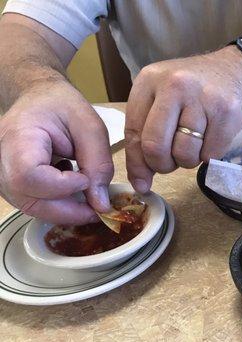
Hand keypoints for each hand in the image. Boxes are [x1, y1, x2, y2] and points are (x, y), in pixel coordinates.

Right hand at [0, 81, 113, 223]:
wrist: (40, 98)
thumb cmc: (62, 106)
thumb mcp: (90, 127)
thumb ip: (99, 164)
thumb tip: (101, 204)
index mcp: (19, 137)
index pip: (30, 175)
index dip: (62, 186)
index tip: (86, 179)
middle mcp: (2, 159)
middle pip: (29, 199)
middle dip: (68, 210)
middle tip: (97, 210)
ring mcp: (4, 174)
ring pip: (31, 207)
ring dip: (64, 211)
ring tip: (88, 200)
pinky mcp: (13, 184)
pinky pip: (33, 203)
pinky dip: (57, 205)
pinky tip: (72, 190)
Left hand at [125, 46, 241, 192]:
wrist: (234, 71)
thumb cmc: (191, 91)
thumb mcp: (160, 102)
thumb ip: (143, 138)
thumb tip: (140, 184)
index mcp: (149, 81)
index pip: (134, 133)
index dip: (138, 163)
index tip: (142, 180)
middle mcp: (175, 85)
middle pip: (156, 146)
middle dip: (162, 164)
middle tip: (171, 161)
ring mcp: (203, 98)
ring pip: (184, 154)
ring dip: (188, 160)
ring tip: (193, 144)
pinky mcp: (227, 112)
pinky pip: (210, 154)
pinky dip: (209, 155)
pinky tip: (211, 139)